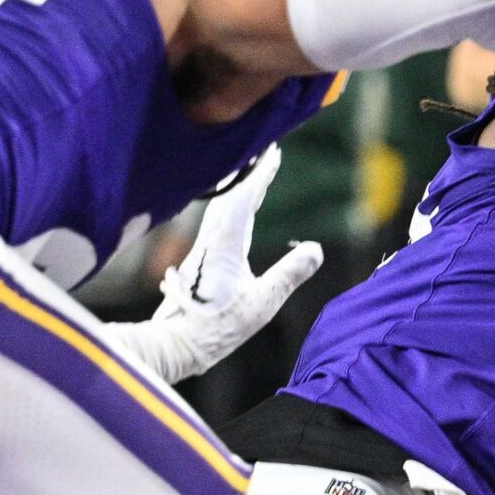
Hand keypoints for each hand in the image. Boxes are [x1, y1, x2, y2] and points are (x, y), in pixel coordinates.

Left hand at [133, 149, 317, 383]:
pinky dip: (233, 207)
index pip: (243, 199)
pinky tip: (238, 213)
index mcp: (225, 245)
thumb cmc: (219, 326)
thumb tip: (315, 249)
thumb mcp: (264, 302)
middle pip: (230, 196)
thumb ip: (289, 273)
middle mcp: (210, 241)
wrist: (179, 342)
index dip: (259, 175)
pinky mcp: (202, 261)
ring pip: (222, 208)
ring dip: (240, 189)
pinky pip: (219, 222)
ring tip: (256, 175)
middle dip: (250, 174)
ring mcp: (204, 250)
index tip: (273, 152)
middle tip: (267, 154)